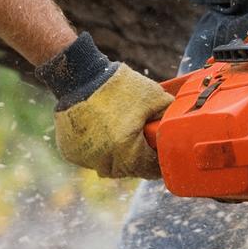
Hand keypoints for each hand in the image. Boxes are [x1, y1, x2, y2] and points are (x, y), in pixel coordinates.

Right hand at [53, 64, 171, 179]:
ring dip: (118, 158)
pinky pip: (90, 159)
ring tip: (123, 138)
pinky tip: (103, 133)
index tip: (161, 154)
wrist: (81, 77)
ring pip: (108, 167)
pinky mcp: (71, 152)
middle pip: (129, 171)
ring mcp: (85, 158)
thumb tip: (176, 125)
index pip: (150, 169)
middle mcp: (105, 160)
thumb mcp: (155, 97)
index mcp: (127, 151)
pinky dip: (98, 151)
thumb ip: (168, 114)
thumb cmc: (119, 87)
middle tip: (144, 145)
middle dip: (139, 160)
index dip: (159, 162)